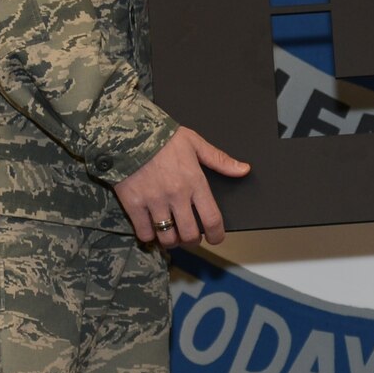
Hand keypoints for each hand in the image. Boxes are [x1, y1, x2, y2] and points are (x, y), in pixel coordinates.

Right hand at [115, 127, 246, 246]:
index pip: (212, 219)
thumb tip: (243, 170)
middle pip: (190, 234)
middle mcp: (177, 195)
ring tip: (171, 235)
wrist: (130, 131)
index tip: (216, 238)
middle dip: (193, 240)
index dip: (217, 235)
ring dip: (172, 241)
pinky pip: (144, 232)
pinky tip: (151, 228)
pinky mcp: (134, 204)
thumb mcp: (195, 143)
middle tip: (191, 237)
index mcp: (195, 182)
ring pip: (167, 237)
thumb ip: (220, 160)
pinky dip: (148, 235)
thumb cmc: (164, 137)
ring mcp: (154, 201)